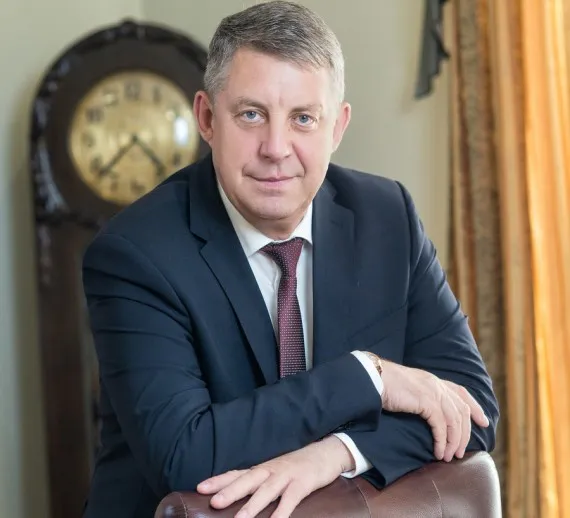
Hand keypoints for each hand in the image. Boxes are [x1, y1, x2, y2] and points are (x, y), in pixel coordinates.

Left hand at [196, 436, 352, 517]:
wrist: (326, 453)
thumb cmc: (297, 467)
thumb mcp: (275, 473)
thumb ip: (259, 484)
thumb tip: (238, 497)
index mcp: (262, 469)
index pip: (237, 473)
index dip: (219, 480)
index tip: (200, 488)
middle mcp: (271, 471)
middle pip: (248, 480)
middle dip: (230, 491)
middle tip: (214, 503)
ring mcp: (287, 476)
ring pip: (266, 491)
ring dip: (252, 505)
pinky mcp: (303, 483)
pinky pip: (291, 499)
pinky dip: (282, 512)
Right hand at [380, 361, 489, 461]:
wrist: (372, 377)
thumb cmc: (384, 385)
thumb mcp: (408, 389)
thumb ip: (420, 397)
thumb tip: (427, 413)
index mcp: (433, 380)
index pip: (461, 392)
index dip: (475, 407)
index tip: (483, 421)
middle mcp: (436, 384)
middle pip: (462, 410)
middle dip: (465, 434)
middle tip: (460, 452)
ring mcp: (432, 391)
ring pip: (455, 420)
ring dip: (454, 441)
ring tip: (449, 456)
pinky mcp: (426, 401)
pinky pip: (441, 425)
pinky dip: (442, 440)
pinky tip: (438, 451)